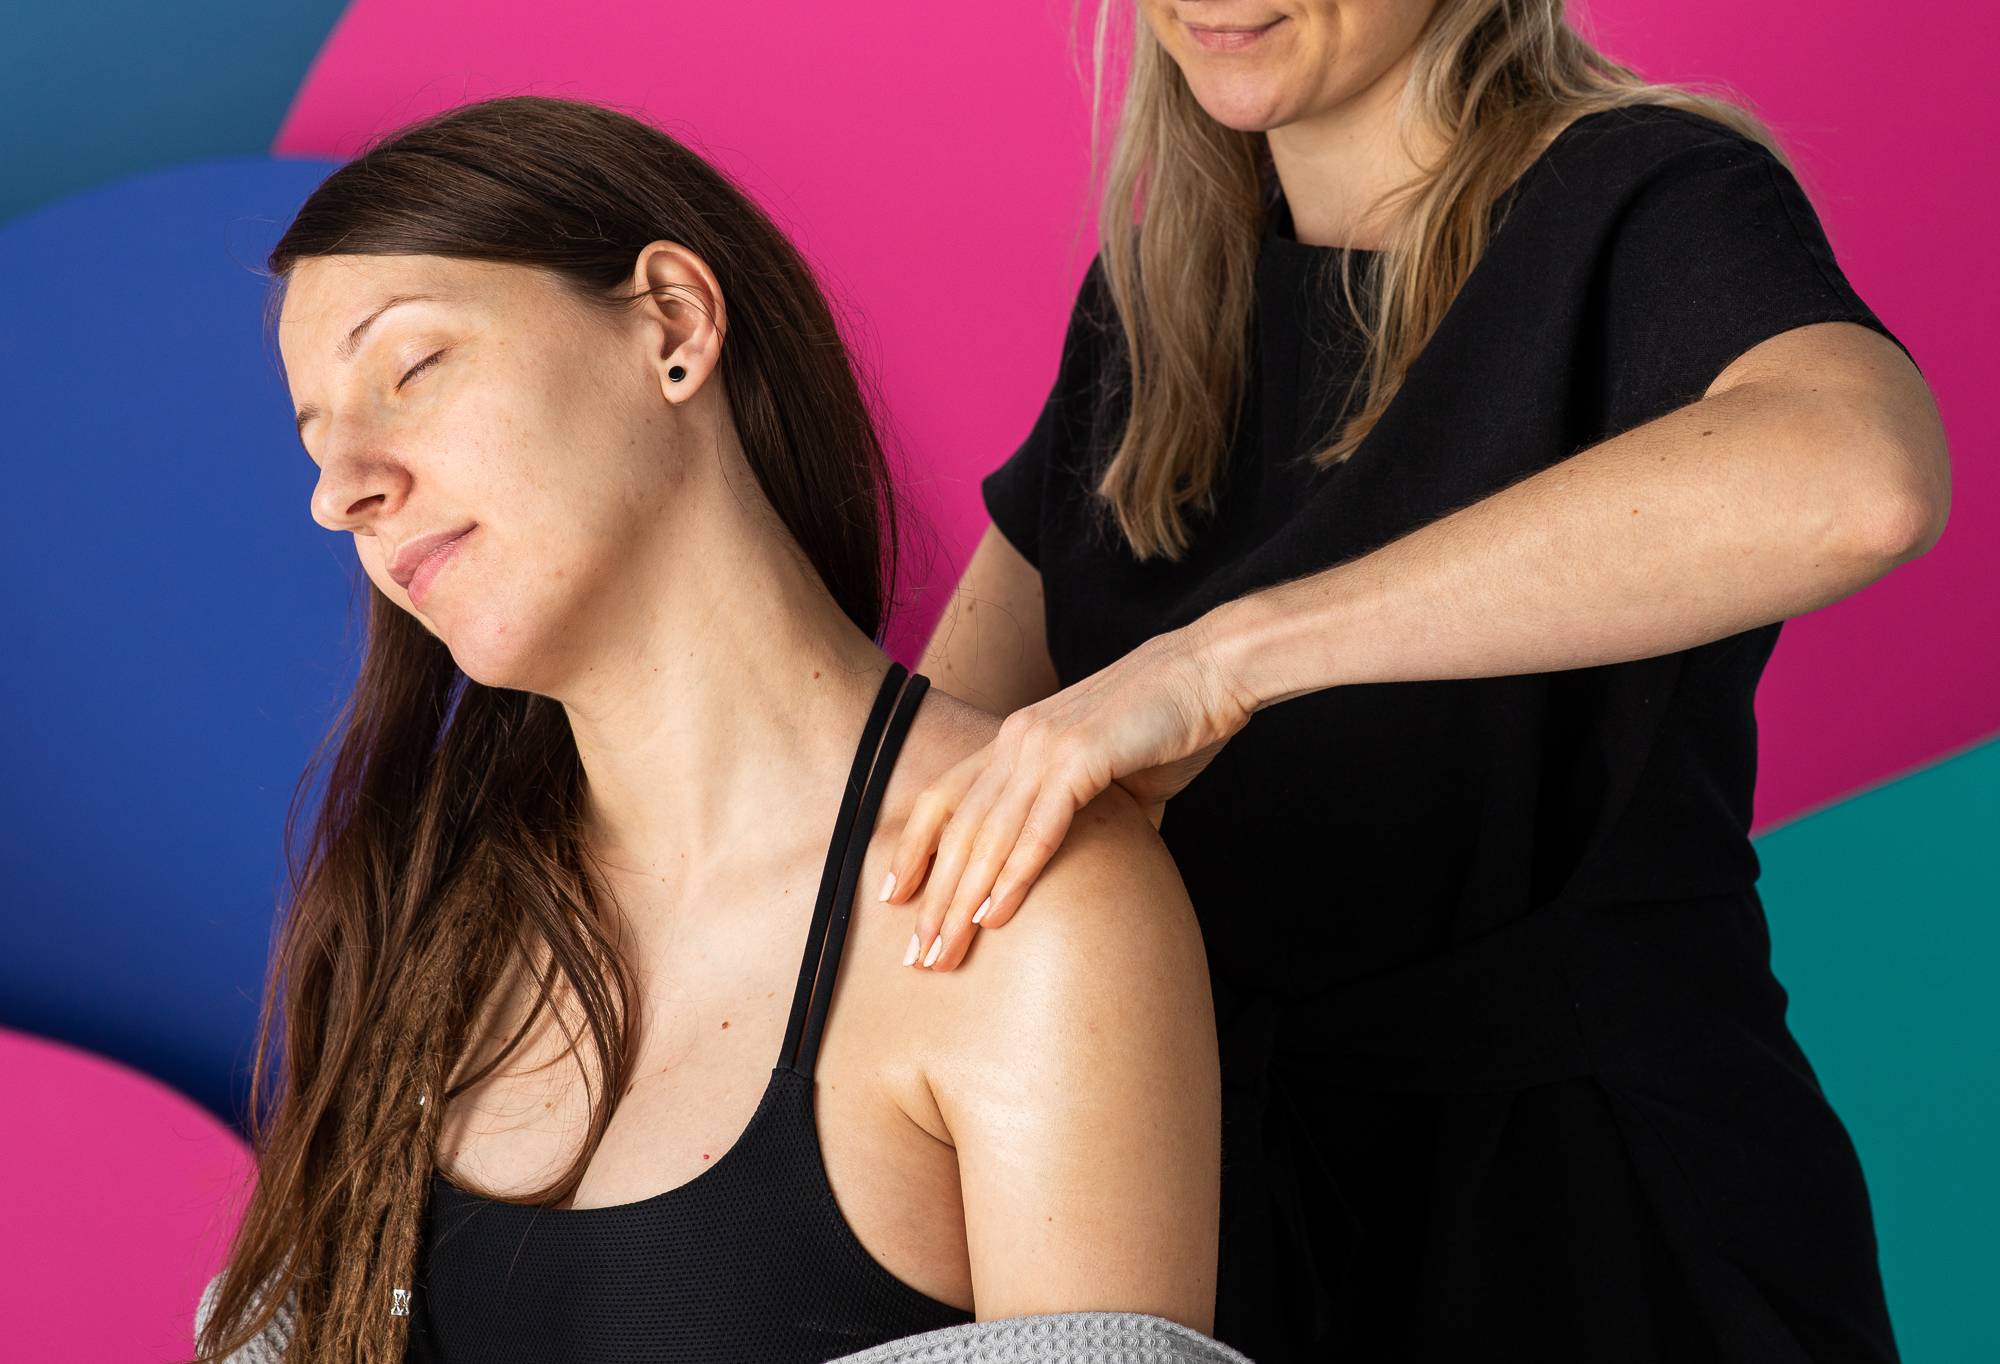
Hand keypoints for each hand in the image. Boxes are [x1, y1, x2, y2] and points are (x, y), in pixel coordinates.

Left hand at [882, 615, 1257, 970]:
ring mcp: (1046, 745)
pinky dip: (1013, 875)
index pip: (945, 798)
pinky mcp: (1082, 758)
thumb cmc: (1170, 723)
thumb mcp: (1114, 772)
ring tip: (944, 951)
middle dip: (933, 897)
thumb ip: (1091, 814)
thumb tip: (1098, 861)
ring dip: (962, 900)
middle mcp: (1018, 738)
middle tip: (917, 956)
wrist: (1213, 671)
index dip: (914, 849)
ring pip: (988, 835)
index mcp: (1017, 737)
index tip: (892, 898)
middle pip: (958, 829)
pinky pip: (1038, 828)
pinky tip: (993, 917)